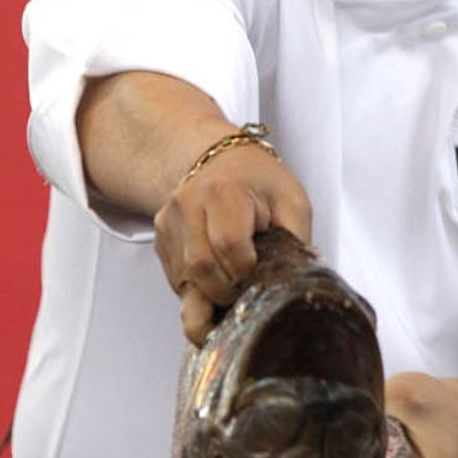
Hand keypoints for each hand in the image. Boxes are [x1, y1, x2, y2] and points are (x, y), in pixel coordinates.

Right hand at [153, 143, 312, 344]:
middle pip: (202, 269)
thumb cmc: (260, 182)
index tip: (261, 275)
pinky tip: (218, 281)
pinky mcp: (161, 240)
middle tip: (248, 291)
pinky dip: (199, 291)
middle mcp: (188, 204)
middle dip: (228, 292)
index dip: (248, 272)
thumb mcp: (292, 203)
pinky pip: (177, 280)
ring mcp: (170, 223)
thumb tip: (293, 285)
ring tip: (235, 288)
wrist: (223, 162)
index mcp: (223, 191)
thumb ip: (295, 242)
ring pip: (185, 280)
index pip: (229, 245)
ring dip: (211, 295)